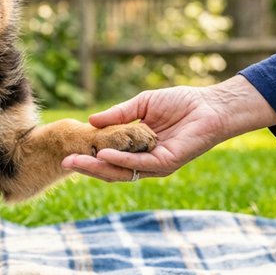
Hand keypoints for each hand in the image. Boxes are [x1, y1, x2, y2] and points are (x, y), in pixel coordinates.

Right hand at [61, 75, 275, 181]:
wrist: (210, 105)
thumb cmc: (181, 103)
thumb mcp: (142, 104)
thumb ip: (118, 114)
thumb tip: (91, 120)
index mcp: (137, 148)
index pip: (109, 157)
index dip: (89, 155)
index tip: (69, 150)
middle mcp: (145, 161)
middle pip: (111, 170)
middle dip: (87, 167)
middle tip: (65, 161)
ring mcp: (155, 165)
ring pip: (122, 171)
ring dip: (98, 167)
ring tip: (77, 161)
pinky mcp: (167, 163)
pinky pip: (139, 164)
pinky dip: (120, 160)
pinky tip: (104, 154)